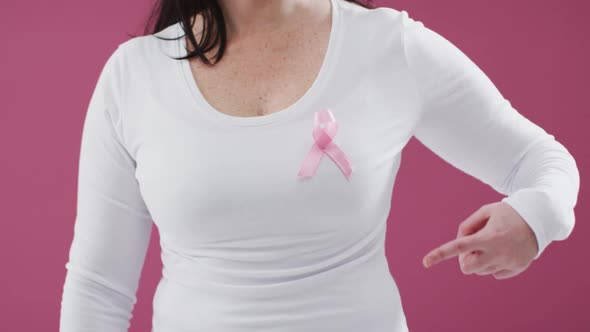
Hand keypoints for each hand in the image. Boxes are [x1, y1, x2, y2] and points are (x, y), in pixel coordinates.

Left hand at [421, 201, 537, 279]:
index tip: (425, 262)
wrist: (540, 219)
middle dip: (465, 260)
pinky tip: (503, 251)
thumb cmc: (508, 213)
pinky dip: (493, 265)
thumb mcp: (486, 211)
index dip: (440, 254)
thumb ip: (467, 225)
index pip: (459, 247)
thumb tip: (460, 244)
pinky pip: (495, 274)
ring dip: (480, 261)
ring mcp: (508, 262)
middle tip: (473, 248)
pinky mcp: (517, 268)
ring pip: (480, 271)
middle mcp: (498, 252)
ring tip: (493, 244)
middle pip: (467, 267)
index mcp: (488, 236)